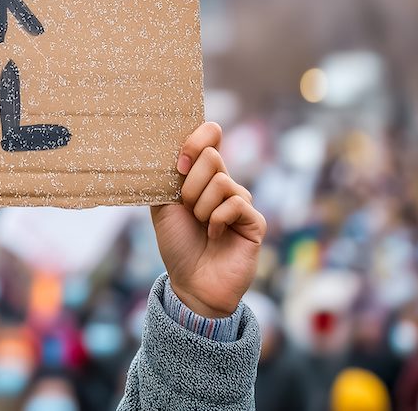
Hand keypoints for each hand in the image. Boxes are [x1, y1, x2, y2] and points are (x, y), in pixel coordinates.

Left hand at [150, 122, 265, 318]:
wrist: (191, 282)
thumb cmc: (177, 243)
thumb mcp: (162, 205)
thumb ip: (167, 176)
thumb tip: (167, 149)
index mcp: (202, 175)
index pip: (210, 135)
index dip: (196, 140)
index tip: (180, 163)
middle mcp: (224, 183)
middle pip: (211, 156)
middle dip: (190, 185)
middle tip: (187, 209)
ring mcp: (241, 201)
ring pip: (220, 182)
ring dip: (201, 208)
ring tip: (201, 226)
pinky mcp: (254, 221)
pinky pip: (234, 204)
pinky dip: (216, 221)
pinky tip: (214, 235)